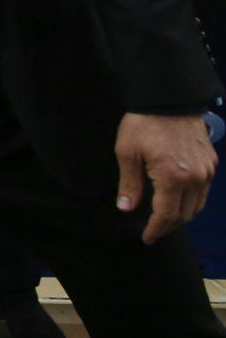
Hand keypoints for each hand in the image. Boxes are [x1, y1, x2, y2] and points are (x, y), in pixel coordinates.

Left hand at [116, 112, 216, 243]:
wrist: (168, 99)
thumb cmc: (143, 123)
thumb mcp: (127, 152)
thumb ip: (129, 184)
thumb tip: (126, 208)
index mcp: (173, 177)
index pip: (167, 215)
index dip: (156, 229)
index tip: (147, 238)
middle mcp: (196, 177)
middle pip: (185, 214)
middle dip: (168, 227)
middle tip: (154, 232)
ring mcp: (206, 170)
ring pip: (198, 205)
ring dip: (182, 216)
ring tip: (165, 221)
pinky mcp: (211, 162)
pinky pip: (204, 191)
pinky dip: (192, 201)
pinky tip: (178, 201)